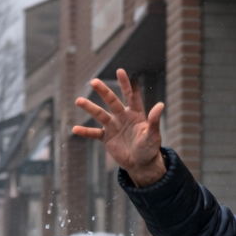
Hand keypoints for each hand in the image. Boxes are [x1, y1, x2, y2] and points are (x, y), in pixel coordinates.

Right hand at [73, 69, 165, 186]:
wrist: (140, 164)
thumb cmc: (149, 148)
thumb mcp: (153, 136)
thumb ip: (154, 121)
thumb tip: (161, 105)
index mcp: (136, 114)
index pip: (130, 96)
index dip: (126, 84)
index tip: (120, 71)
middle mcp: (122, 117)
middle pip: (112, 101)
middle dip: (103, 92)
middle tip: (94, 81)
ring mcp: (113, 126)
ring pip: (100, 115)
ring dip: (89, 108)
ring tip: (78, 100)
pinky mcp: (106, 138)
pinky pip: (94, 133)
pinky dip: (85, 132)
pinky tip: (75, 129)